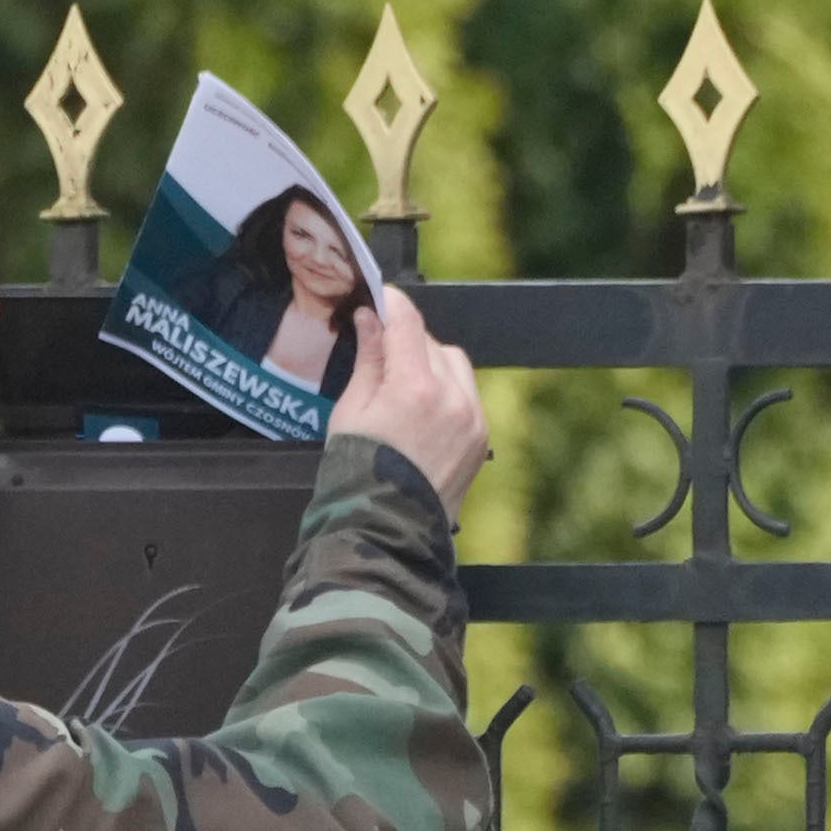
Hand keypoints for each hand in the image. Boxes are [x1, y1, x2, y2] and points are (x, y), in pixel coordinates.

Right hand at [329, 284, 485, 514]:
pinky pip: (467, 394)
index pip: (407, 321)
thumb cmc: (358, 477)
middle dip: (405, 341)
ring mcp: (472, 418)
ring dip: (430, 363)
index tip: (379, 298)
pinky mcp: (480, 436)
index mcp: (415, 388)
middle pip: (431, 341)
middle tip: (378, 354)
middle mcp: (452, 398)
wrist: (385, 532)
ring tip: (401, 388)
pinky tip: (420, 412)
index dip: (391, 302)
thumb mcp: (350, 411)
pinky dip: (446, 391)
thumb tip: (372, 319)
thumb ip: (369, 359)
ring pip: (454, 363)